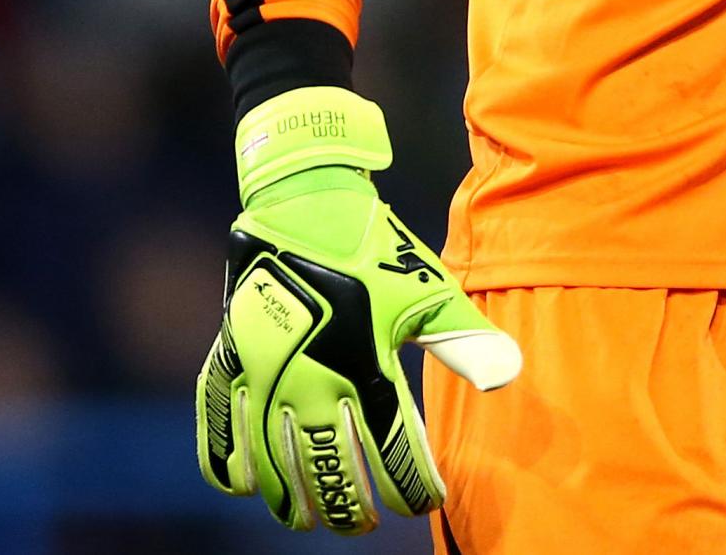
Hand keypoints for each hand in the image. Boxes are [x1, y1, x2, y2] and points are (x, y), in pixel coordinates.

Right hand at [196, 87, 519, 533]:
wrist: (307, 203)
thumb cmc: (378, 250)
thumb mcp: (429, 292)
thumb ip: (464, 340)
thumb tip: (508, 377)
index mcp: (361, 365)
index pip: (388, 447)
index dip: (409, 483)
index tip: (427, 504)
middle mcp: (306, 377)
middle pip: (324, 466)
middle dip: (347, 505)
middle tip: (364, 526)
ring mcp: (261, 371)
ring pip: (270, 459)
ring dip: (291, 497)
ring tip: (309, 520)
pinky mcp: (228, 357)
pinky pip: (218, 425)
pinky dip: (226, 461)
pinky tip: (245, 484)